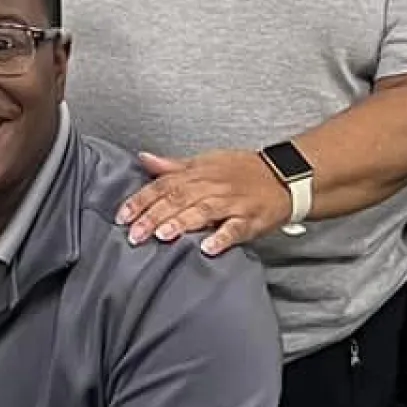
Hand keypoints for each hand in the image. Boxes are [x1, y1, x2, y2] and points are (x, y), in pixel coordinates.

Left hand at [120, 149, 292, 254]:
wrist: (284, 176)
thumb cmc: (241, 171)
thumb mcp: (206, 163)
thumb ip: (173, 166)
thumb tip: (144, 159)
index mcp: (199, 173)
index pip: (164, 185)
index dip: (142, 200)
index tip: (122, 215)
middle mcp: (212, 186)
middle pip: (178, 199)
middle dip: (153, 216)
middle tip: (134, 233)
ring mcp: (232, 203)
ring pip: (203, 211)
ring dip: (181, 223)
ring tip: (162, 235)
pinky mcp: (250, 219)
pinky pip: (235, 228)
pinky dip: (222, 238)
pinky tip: (207, 248)